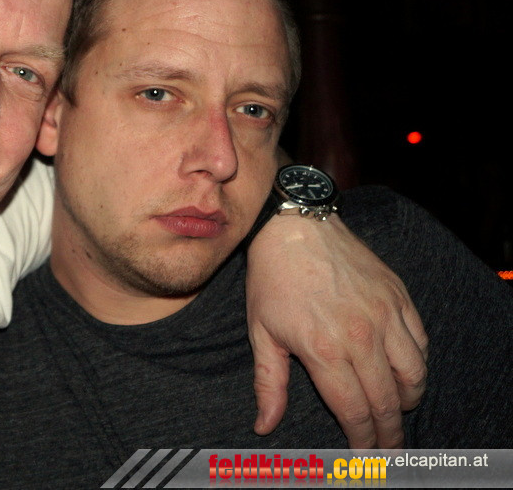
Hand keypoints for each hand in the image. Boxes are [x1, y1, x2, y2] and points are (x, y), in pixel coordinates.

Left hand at [245, 213, 427, 447]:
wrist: (294, 227)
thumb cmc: (272, 279)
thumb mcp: (261, 332)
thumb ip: (269, 383)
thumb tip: (264, 424)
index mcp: (324, 349)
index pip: (354, 410)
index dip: (361, 440)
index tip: (363, 454)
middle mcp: (361, 335)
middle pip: (387, 401)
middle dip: (389, 432)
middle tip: (387, 446)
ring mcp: (384, 314)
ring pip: (414, 375)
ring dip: (408, 400)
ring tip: (396, 410)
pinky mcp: (398, 296)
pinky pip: (420, 341)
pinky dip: (416, 363)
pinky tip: (403, 370)